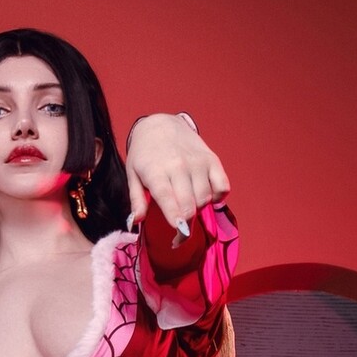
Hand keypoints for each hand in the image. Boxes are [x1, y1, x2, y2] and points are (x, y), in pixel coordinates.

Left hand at [125, 114, 229, 235]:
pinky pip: (223, 186)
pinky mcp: (212, 159)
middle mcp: (179, 166)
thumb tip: (135, 223)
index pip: (167, 197)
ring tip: (188, 203)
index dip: (175, 216)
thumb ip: (135, 201)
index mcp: (156, 172)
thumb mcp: (132, 176)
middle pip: (189, 204)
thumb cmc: (144, 155)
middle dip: (186, 224)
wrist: (161, 125)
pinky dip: (218, 196)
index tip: (179, 231)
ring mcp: (198, 162)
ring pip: (205, 198)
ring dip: (199, 208)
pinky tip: (207, 195)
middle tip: (179, 229)